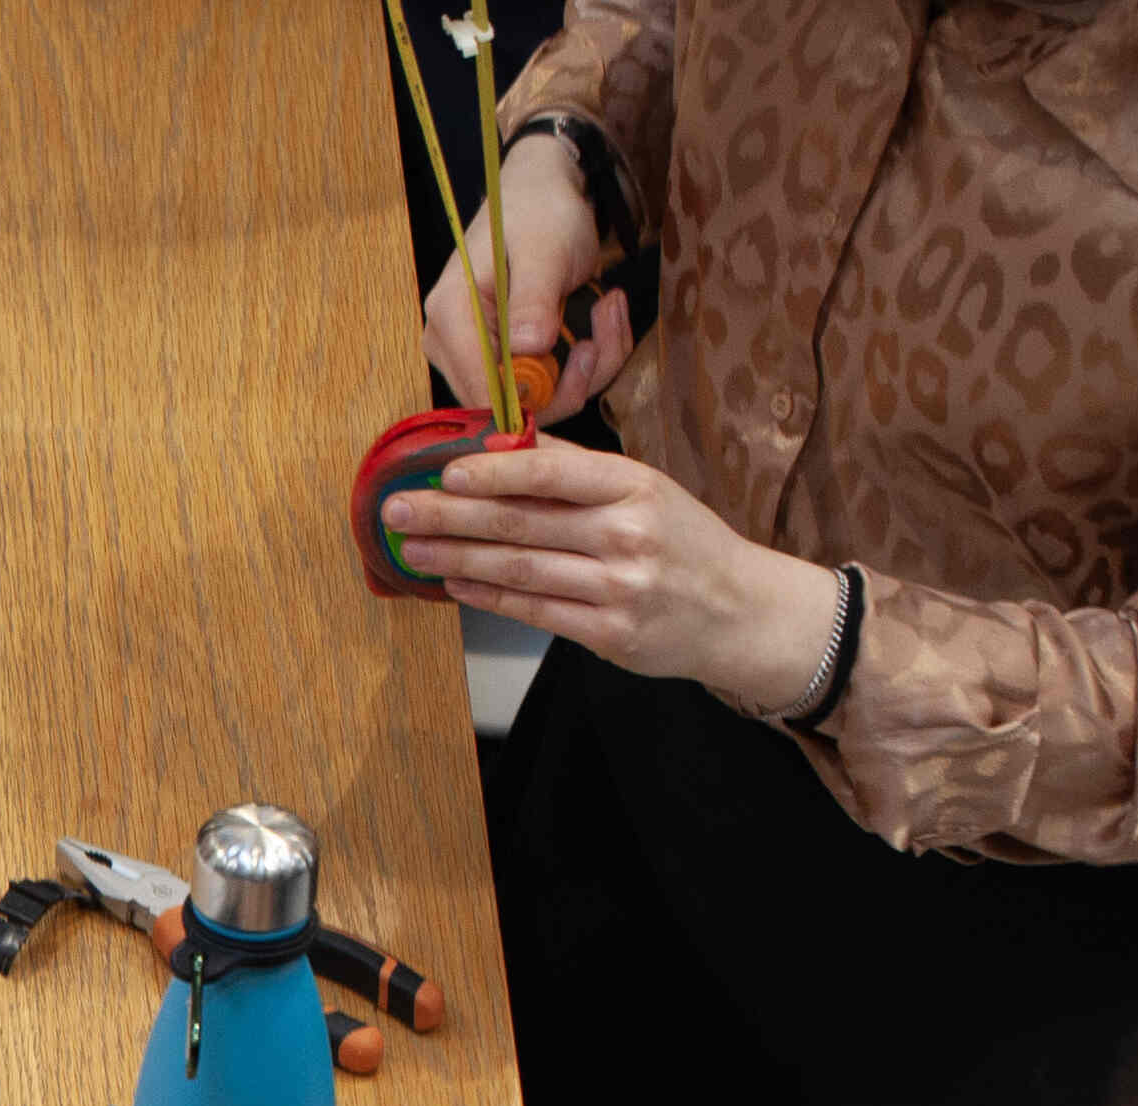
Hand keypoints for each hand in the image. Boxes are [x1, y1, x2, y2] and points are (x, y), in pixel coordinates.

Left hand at [387, 439, 849, 710]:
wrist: (740, 609)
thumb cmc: (683, 541)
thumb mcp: (646, 488)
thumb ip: (577, 470)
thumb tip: (503, 441)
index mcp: (636, 485)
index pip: (553, 470)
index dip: (493, 470)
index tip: (444, 471)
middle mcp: (627, 533)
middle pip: (521, 522)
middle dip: (449, 516)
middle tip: (397, 510)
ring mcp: (618, 587)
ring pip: (519, 570)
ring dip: (456, 559)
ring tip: (411, 549)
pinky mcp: (608, 632)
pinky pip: (533, 611)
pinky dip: (488, 596)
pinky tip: (454, 584)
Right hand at [426, 130, 631, 414]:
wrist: (543, 192)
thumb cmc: (539, 211)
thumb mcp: (545, 248)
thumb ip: (533, 298)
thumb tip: (527, 348)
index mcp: (451, 318)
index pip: (483, 390)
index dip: (538, 390)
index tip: (586, 351)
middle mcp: (454, 346)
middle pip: (513, 402)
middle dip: (574, 375)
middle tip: (607, 319)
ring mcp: (478, 355)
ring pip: (538, 398)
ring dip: (591, 363)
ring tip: (609, 308)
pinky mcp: (506, 358)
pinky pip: (549, 383)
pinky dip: (587, 358)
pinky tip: (600, 313)